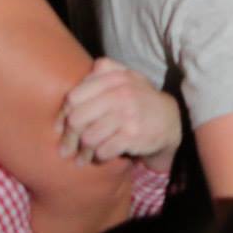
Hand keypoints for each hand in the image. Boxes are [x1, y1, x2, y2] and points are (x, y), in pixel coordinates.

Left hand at [56, 57, 182, 168]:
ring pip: (88, 138)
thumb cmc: (139, 100)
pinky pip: (103, 151)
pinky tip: (101, 157)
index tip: (61, 127)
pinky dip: (99, 157)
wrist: (170, 120)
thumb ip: (100, 74)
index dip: (63, 115)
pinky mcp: (133, 135)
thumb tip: (69, 96)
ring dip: (84, 151)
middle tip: (67, 149)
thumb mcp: (125, 79)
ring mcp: (128, 114)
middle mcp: (122, 93)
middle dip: (69, 138)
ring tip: (83, 157)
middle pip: (77, 119)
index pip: (74, 97)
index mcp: (115, 78)